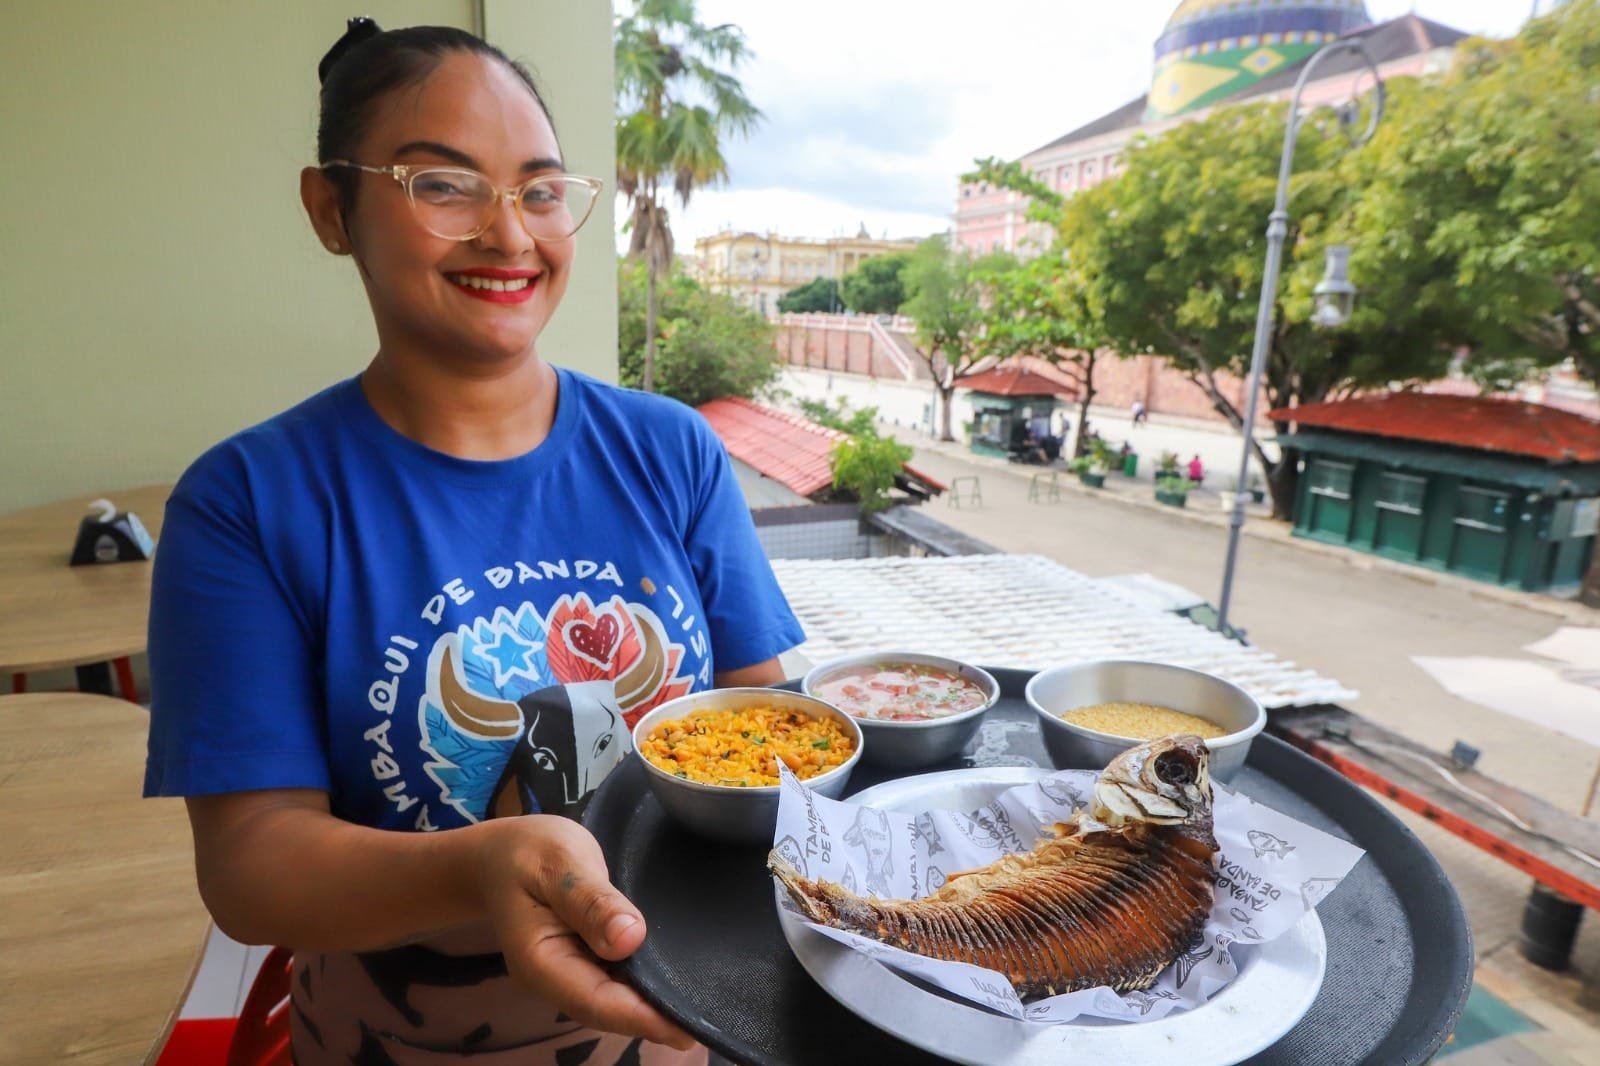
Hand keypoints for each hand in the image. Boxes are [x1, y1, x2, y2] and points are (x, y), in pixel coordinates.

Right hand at [471, 816, 694, 1049]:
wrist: (500, 854)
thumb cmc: (527, 852)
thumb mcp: (558, 863)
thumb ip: (590, 900)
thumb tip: (630, 938)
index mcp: (542, 963)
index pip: (598, 1001)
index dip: (643, 1017)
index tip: (687, 1027)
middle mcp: (558, 978)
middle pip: (611, 1008)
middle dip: (658, 1017)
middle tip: (714, 1019)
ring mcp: (573, 972)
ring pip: (617, 998)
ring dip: (656, 1004)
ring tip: (707, 1005)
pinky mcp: (588, 959)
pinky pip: (619, 979)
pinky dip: (648, 983)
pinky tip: (682, 979)